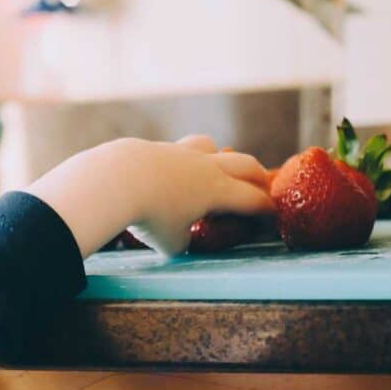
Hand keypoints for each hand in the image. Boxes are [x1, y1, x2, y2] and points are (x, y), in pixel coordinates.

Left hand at [23, 136, 273, 256]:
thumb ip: (182, 240)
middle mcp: (205, 167)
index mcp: (218, 191)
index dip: (267, 209)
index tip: (274, 215)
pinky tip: (170, 172)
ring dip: (220, 157)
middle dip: (257, 176)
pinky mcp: (157, 148)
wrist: (116, 180)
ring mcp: (181, 152)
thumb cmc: (149, 216)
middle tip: (262, 186)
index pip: (253, 199)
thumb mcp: (171, 243)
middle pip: (244, 164)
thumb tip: (180, 237)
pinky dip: (184, 161)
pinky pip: (179, 150)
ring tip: (216, 169)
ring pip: (211, 146)